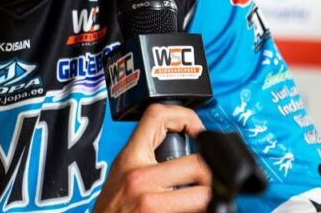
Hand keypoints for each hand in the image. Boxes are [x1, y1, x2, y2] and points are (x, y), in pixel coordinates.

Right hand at [94, 104, 212, 212]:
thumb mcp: (121, 172)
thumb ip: (146, 157)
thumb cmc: (111, 208)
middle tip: (206, 175)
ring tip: (201, 196)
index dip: (186, 117)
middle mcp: (140, 178)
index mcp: (130, 158)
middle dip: (208, 170)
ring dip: (208, 195)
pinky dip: (201, 211)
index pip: (158, 117)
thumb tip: (180, 147)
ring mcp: (151, 202)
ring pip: (204, 194)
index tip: (198, 131)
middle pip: (196, 162)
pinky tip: (192, 210)